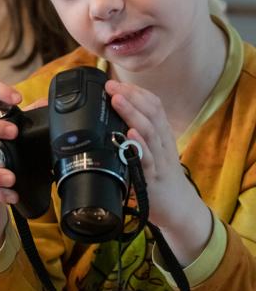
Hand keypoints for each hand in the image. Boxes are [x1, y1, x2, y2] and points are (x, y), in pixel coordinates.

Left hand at [105, 79, 211, 263]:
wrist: (179, 209)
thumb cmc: (161, 176)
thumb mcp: (153, 150)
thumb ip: (139, 133)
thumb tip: (113, 114)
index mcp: (161, 134)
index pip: (153, 104)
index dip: (135, 91)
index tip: (116, 82)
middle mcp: (162, 143)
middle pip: (151, 113)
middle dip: (130, 96)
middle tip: (111, 86)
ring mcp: (159, 160)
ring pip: (149, 131)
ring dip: (132, 113)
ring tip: (117, 100)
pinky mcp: (153, 179)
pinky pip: (147, 160)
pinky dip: (139, 145)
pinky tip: (130, 135)